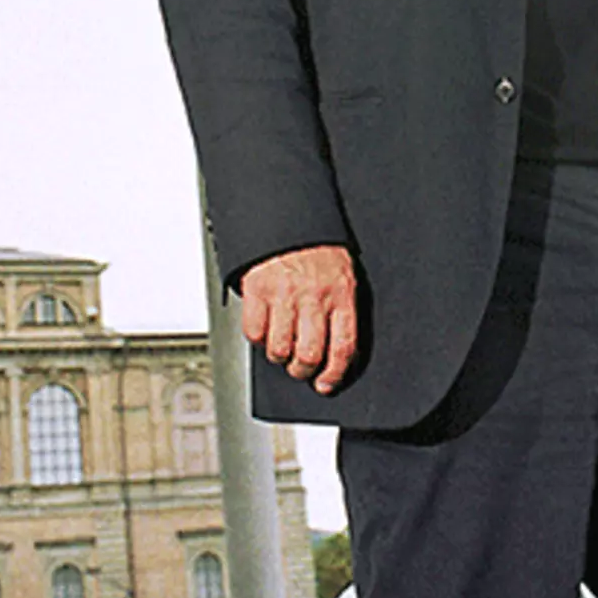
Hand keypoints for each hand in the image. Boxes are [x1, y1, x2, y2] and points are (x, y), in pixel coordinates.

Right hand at [240, 244, 357, 394]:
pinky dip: (257, 338)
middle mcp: (313, 295)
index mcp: (340, 293)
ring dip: (279, 356)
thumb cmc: (317, 248)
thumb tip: (334, 352)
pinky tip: (264, 328)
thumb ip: (339, 309)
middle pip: (308, 354)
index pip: (343, 346)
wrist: (287, 214)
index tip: (325, 384)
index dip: (335, 374)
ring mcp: (284, 293)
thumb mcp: (341, 274)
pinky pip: (254, 331)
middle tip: (299, 369)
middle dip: (302, 371)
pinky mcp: (257, 289)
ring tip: (281, 347)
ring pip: (279, 349)